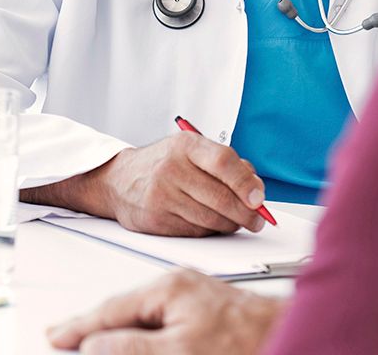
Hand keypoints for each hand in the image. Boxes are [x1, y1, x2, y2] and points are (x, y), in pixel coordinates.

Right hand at [20, 132, 267, 235]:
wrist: (118, 180)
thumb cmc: (164, 165)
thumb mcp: (191, 151)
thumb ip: (225, 164)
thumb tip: (255, 188)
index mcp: (186, 145)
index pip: (223, 162)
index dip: (245, 182)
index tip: (258, 198)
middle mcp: (172, 168)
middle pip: (220, 197)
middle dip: (246, 213)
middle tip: (257, 219)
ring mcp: (162, 195)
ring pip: (210, 218)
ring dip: (230, 224)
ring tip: (236, 222)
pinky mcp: (156, 219)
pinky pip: (195, 231)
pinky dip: (210, 231)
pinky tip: (212, 224)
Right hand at [47, 269, 284, 353]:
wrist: (289, 336)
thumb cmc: (244, 343)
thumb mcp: (179, 352)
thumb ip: (132, 349)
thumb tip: (93, 345)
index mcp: (168, 289)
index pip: (111, 310)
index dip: (80, 327)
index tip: (56, 337)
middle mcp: (179, 286)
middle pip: (124, 310)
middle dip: (95, 327)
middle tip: (66, 338)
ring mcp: (193, 296)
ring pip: (143, 315)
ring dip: (119, 330)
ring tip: (96, 342)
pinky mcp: (205, 310)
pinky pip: (162, 319)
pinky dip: (144, 331)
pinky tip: (141, 340)